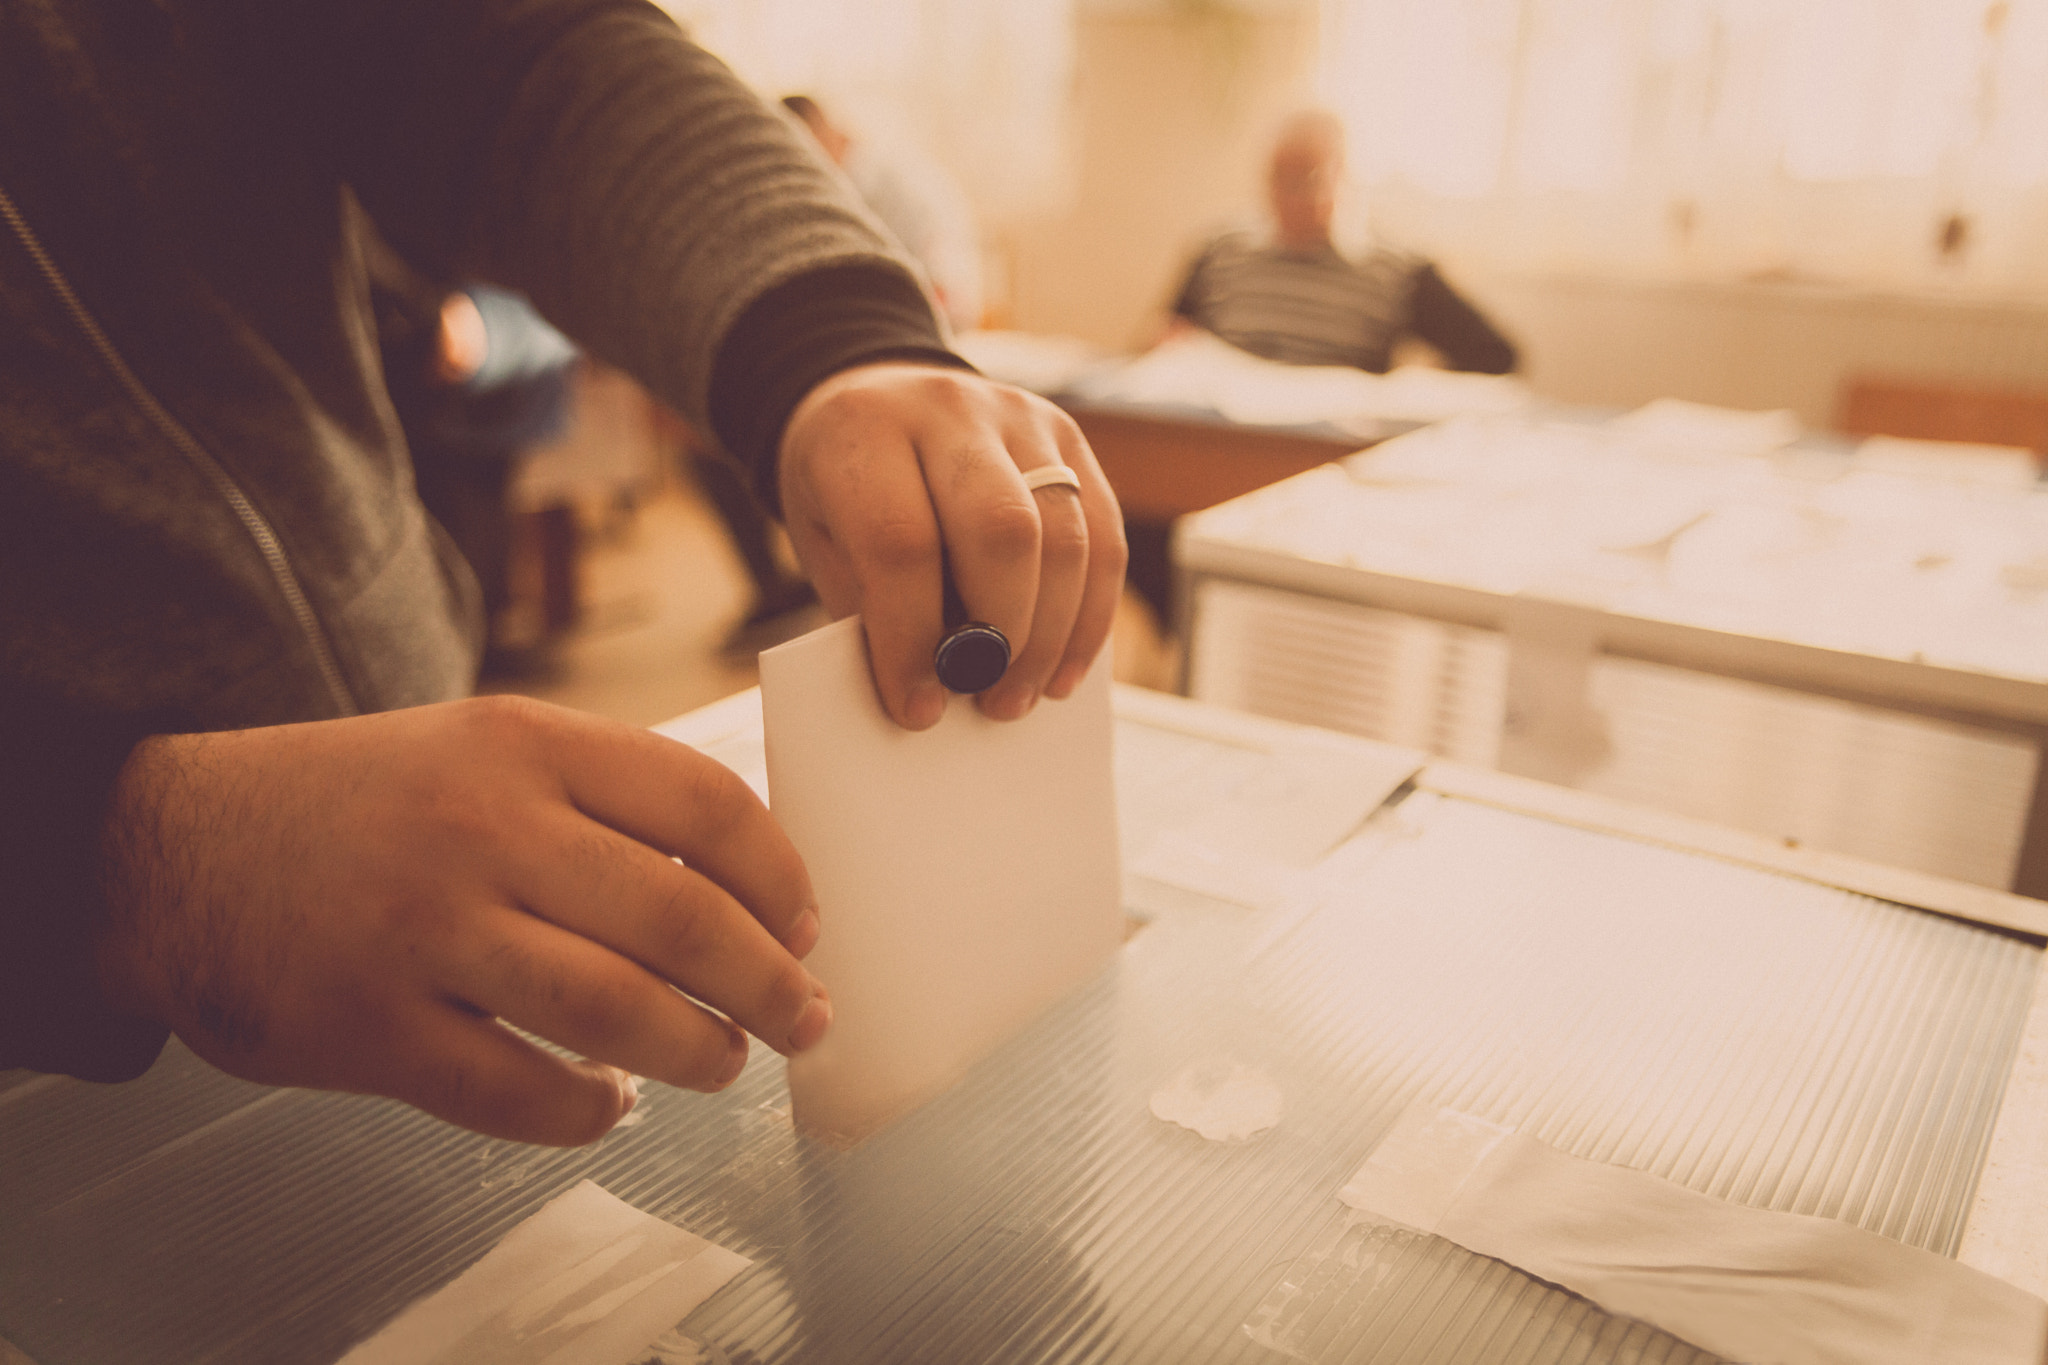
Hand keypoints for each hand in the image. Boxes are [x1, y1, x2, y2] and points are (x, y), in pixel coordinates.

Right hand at [92, 697, 828, 1145]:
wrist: (172, 847)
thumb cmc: (362, 803)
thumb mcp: (479, 748)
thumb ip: (598, 796)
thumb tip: (742, 884)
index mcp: (523, 745)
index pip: (702, 801)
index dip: (778, 874)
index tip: (806, 924)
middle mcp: (482, 828)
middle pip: (679, 916)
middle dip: (767, 982)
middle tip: (804, 1018)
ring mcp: (425, 931)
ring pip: (614, 1010)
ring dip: (697, 1052)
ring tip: (725, 1063)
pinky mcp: (372, 1029)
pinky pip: (517, 1093)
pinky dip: (584, 1111)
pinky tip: (607, 1105)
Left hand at [778, 363, 1126, 728]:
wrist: (873, 395)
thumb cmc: (845, 486)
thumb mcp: (825, 540)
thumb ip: (871, 607)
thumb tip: (933, 694)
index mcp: (865, 429)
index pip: (902, 541)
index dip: (913, 637)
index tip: (917, 706)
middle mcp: (948, 409)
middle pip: (1001, 529)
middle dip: (1001, 634)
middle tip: (985, 700)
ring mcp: (1019, 416)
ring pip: (1065, 535)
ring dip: (1051, 636)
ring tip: (1020, 695)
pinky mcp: (1069, 438)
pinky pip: (1103, 534)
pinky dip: (1090, 615)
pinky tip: (1063, 667)